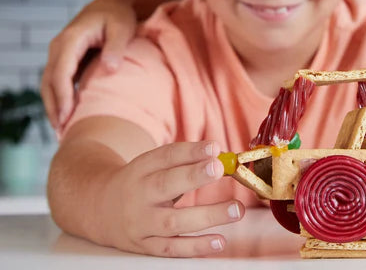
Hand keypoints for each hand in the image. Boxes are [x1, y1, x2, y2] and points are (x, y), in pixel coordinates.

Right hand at [41, 0, 137, 128]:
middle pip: (49, 83)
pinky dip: (60, 101)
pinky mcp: (65, 62)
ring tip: (62, 133)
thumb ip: (116, 47)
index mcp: (70, 39)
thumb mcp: (122, 28)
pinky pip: (57, 84)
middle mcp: (58, 47)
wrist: (111, 5)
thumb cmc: (119, 16)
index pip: (61, 72)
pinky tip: (68, 119)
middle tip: (62, 134)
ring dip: (54, 108)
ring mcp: (59, 55)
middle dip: (54, 109)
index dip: (63, 96)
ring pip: (49, 86)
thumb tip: (110, 69)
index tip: (67, 117)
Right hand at [100, 140, 243, 256]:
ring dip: (207, 216)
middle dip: (193, 176)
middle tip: (219, 168)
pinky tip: (219, 241)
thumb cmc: (140, 183)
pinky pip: (171, 249)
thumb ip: (186, 160)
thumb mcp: (154, 166)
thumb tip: (222, 156)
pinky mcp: (145, 246)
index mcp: (141, 169)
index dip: (191, 151)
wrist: (98, 209)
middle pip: (164, 185)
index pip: (166, 157)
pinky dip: (195, 247)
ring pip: (172, 222)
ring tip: (236, 209)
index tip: (214, 148)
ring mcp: (141, 224)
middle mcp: (139, 195)